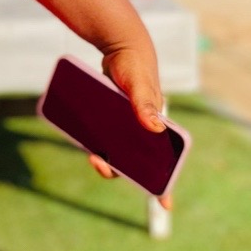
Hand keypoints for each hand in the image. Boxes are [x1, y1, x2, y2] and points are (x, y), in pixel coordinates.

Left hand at [86, 44, 173, 209]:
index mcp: (157, 125)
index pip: (165, 159)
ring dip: (107, 159)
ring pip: (118, 151)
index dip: (164, 183)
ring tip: (92, 156)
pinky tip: (85, 142)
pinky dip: (98, 142)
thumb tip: (154, 128)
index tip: (165, 205)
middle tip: (99, 163)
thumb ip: (145, 103)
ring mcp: (128, 124)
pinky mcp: (112, 116)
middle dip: (120, 170)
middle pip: (135, 161)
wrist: (119, 45)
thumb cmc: (134, 63)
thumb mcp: (138, 82)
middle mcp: (144, 128)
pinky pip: (106, 136)